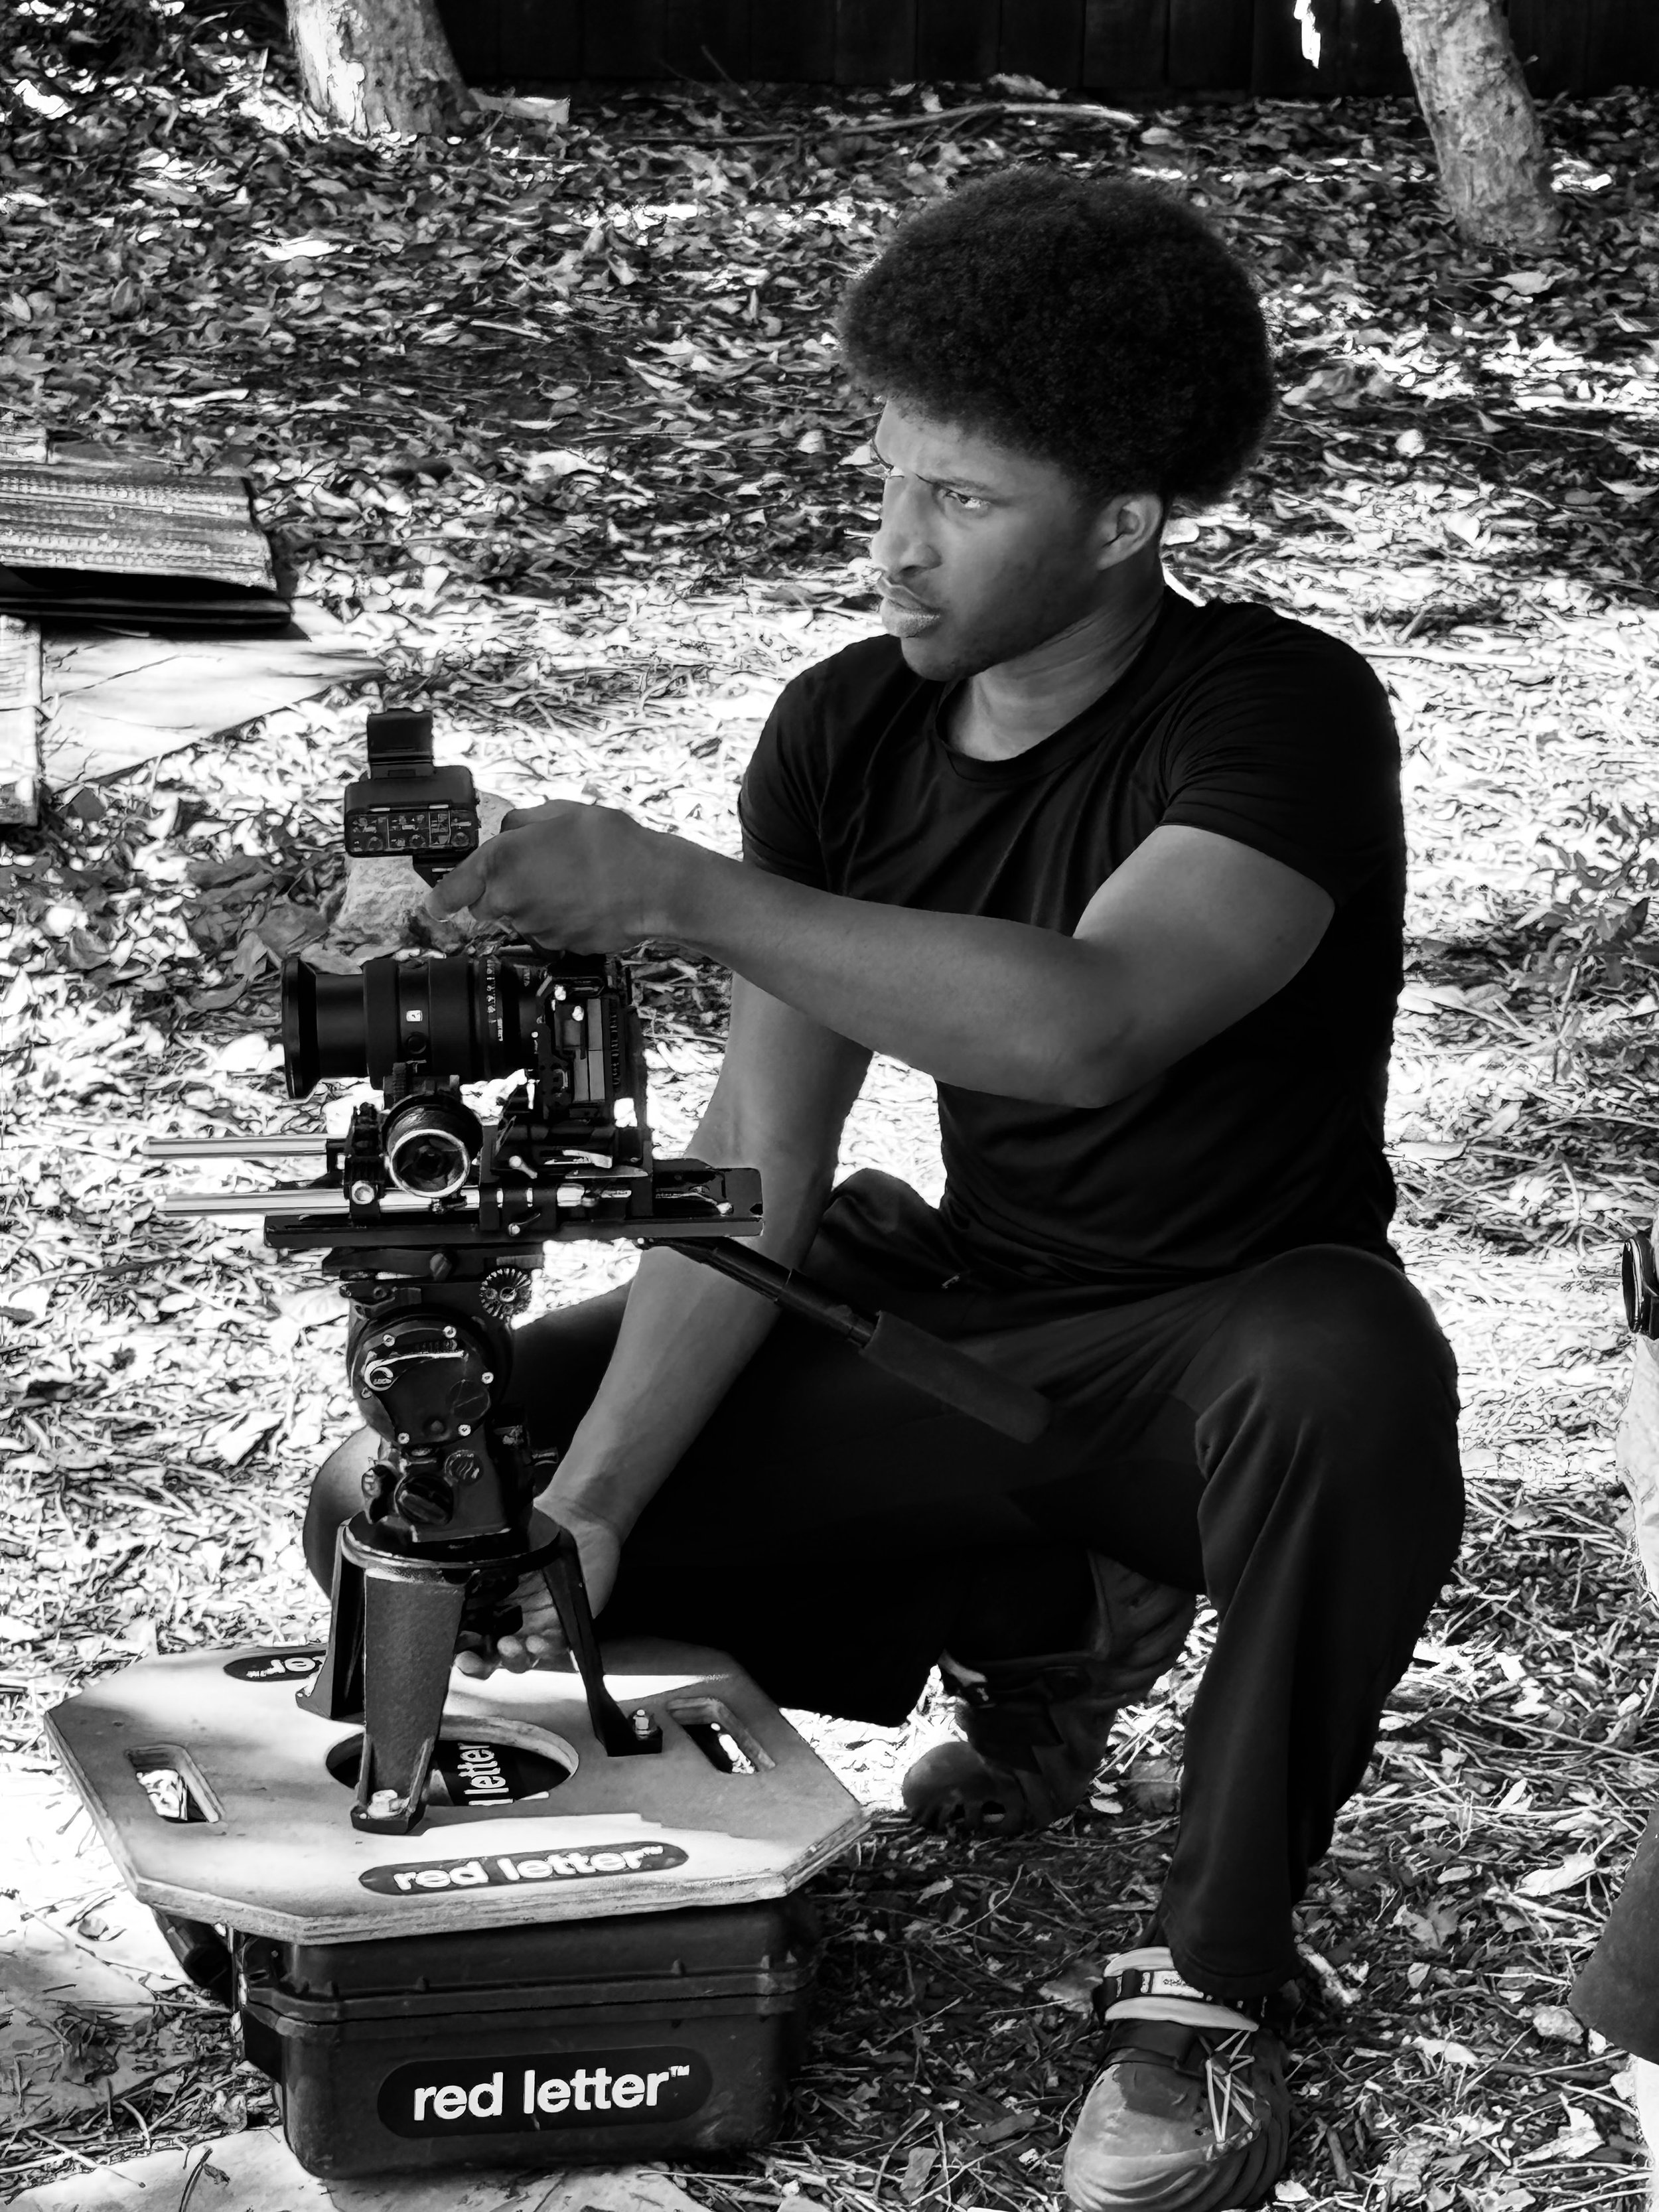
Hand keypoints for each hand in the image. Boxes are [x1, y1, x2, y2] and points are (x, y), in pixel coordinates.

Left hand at [426, 799, 696, 951]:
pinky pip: (548, 933)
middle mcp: (512, 899)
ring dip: (534, 905)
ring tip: (571, 881)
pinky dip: (559, 920)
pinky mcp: (559, 945)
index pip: (454, 888)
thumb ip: (523, 822)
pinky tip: (584, 901)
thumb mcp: (562, 811)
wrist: (655, 887)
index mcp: (503, 861)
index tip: (434, 905)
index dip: (440, 899)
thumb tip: (509, 834)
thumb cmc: (614, 845)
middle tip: (535, 871)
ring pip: (520, 919)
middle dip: (501, 892)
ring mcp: (536, 927)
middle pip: (486, 906)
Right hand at [453, 1499, 622, 1677]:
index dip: (457, 1649)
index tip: (449, 1649)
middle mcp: (509, 1622)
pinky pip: (552, 1647)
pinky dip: (542, 1649)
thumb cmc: (537, 1533)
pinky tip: (535, 1642)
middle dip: (476, 1665)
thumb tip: (445, 1572)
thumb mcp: (501, 1550)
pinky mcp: (563, 1627)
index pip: (466, 1638)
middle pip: (488, 1657)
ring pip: (519, 1659)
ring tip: (507, 1645)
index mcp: (488, 1607)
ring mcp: (535, 1627)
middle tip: (467, 1661)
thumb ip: (476, 1566)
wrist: (580, 1520)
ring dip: (510, 1658)